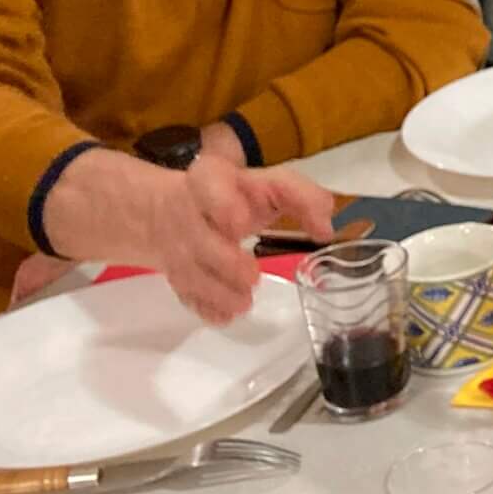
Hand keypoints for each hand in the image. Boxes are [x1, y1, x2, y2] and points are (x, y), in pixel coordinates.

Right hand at [140, 155, 334, 325]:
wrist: (167, 210)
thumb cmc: (234, 195)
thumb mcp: (268, 185)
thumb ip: (301, 198)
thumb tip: (326, 230)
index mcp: (212, 177)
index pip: (210, 180)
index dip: (221, 203)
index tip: (241, 224)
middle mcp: (188, 209)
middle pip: (197, 233)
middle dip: (223, 259)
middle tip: (252, 277)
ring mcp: (174, 241)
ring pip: (188, 267)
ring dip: (216, 290)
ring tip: (244, 304)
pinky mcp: (170, 268)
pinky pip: (181, 288)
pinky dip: (203, 304)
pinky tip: (223, 316)